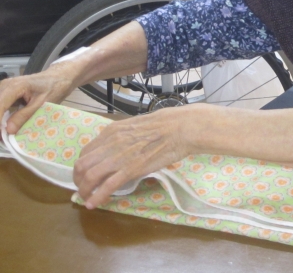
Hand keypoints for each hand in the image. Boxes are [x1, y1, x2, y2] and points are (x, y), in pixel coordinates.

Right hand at [0, 65, 75, 133]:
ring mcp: (4, 88)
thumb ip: (24, 116)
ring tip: (4, 134)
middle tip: (3, 138)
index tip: (1, 136)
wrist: (58, 78)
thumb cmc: (53, 88)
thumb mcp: (42, 104)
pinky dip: (1, 116)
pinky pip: (0, 105)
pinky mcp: (5, 92)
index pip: (0, 105)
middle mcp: (5, 85)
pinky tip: (5, 126)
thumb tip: (8, 130)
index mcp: (15, 86)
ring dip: (0, 120)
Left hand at [73, 107, 190, 208]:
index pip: (86, 151)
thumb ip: (124, 137)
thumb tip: (121, 147)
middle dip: (78, 180)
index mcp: (112, 131)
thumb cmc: (165, 124)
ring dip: (84, 190)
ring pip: (89, 177)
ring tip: (85, 198)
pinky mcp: (130, 170)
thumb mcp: (136, 125)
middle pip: (82, 165)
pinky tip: (92, 204)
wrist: (179, 128)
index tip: (86, 173)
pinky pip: (107, 186)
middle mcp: (110, 143)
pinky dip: (96, 197)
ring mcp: (119, 157)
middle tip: (82, 188)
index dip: (82, 166)